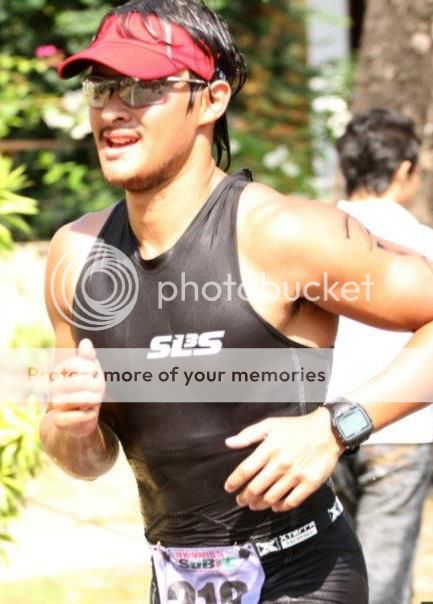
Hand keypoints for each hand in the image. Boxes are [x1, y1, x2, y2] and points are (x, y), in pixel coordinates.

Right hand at [47, 339, 104, 437]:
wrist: (82, 417)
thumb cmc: (88, 390)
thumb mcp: (92, 372)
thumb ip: (88, 357)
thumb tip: (86, 342)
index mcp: (60, 371)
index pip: (76, 364)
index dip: (92, 369)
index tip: (97, 374)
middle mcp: (53, 387)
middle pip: (78, 382)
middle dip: (95, 386)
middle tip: (99, 391)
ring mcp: (54, 404)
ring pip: (74, 399)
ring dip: (91, 400)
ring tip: (96, 400)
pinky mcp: (58, 421)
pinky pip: (74, 417)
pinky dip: (87, 415)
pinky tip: (90, 412)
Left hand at [224, 407, 343, 511]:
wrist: (327, 431)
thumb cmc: (296, 427)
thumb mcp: (270, 424)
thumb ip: (248, 434)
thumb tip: (229, 443)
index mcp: (269, 448)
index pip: (245, 470)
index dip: (234, 482)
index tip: (228, 488)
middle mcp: (281, 463)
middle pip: (256, 488)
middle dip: (244, 497)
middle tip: (240, 500)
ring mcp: (296, 475)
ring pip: (271, 498)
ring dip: (259, 504)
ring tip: (254, 504)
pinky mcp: (309, 484)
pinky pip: (291, 502)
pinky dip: (280, 507)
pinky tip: (275, 506)